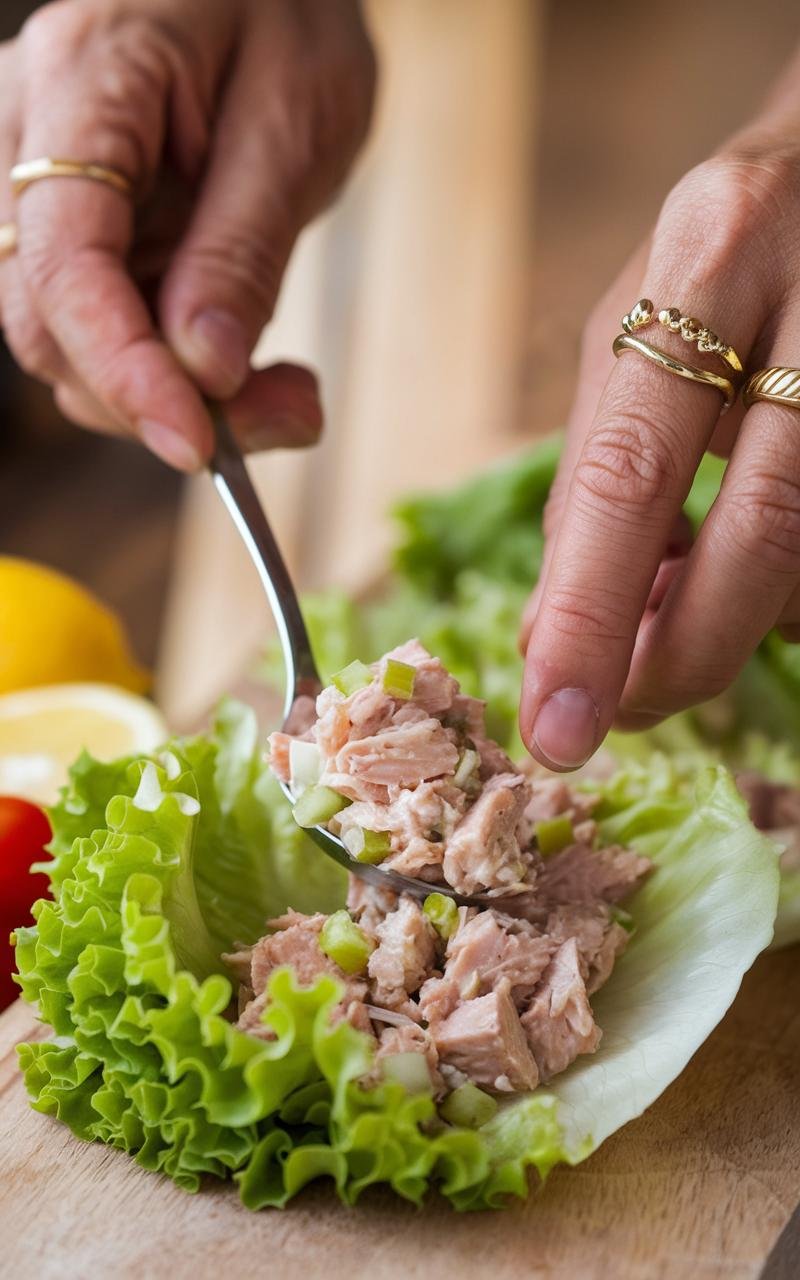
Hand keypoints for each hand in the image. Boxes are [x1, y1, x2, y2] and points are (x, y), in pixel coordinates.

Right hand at [0, 0, 374, 467]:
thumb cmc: (289, 18)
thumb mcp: (295, 122)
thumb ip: (242, 250)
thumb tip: (202, 371)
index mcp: (84, 79)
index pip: (68, 258)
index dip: (124, 368)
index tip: (199, 443)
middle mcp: (29, 131)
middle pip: (48, 318)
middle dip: (156, 398)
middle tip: (287, 417)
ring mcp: (40, 181)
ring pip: (67, 339)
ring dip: (172, 397)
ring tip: (286, 394)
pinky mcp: (77, 226)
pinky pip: (102, 324)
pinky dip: (173, 373)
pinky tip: (249, 370)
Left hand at [519, 49, 799, 769]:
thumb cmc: (731, 252)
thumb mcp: (636, 324)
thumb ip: (595, 466)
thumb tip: (548, 630)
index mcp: (712, 255)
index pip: (633, 468)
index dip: (588, 616)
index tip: (554, 729)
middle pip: (765, 532)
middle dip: (683, 655)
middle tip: (624, 710)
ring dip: (742, 617)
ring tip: (687, 592)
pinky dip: (789, 591)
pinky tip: (754, 560)